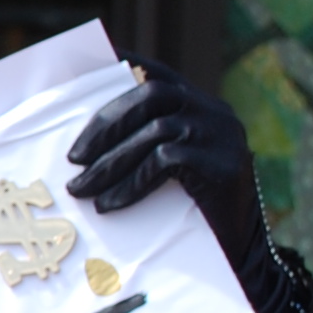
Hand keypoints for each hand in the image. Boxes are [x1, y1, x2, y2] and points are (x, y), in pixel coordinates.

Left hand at [68, 59, 268, 280]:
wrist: (239, 246)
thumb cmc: (191, 207)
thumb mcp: (169, 166)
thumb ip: (143, 142)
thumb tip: (81, 146)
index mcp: (197, 103)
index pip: (155, 73)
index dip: (122, 66)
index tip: (86, 69)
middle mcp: (212, 110)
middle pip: (151, 95)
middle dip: (105, 125)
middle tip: (73, 159)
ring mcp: (221, 133)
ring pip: (154, 131)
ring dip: (109, 163)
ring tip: (81, 189)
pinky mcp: (224, 162)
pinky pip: (165, 162)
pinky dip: (130, 183)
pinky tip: (109, 204)